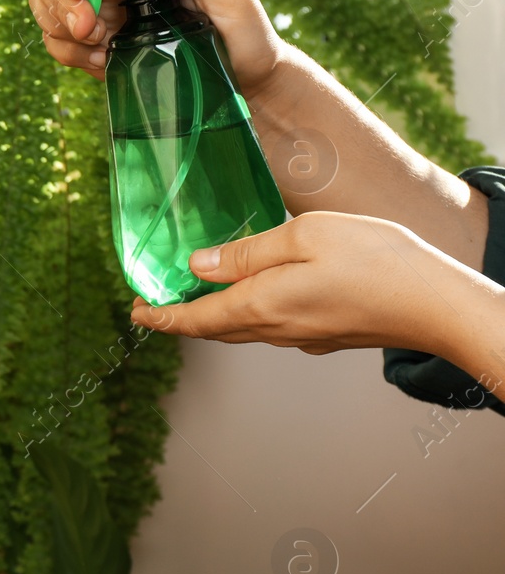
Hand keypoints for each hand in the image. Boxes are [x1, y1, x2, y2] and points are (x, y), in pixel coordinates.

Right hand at [26, 0, 286, 90]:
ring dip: (60, 26)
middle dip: (60, 0)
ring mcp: (103, 16)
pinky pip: (58, 43)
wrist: (243, 85)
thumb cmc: (243, 32)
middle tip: (88, 27)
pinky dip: (67, 52)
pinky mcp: (97, 49)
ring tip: (99, 45)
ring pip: (49, 7)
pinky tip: (100, 60)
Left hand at [129, 211, 491, 357]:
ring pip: (242, 329)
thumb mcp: (303, 235)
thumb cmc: (377, 260)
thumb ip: (247, 251)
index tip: (134, 311)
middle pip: (214, 328)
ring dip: (212, 317)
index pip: (193, 320)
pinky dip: (247, 313)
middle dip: (180, 317)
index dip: (159, 317)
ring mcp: (302, 338)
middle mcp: (275, 330)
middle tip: (153, 304)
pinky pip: (271, 327)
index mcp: (260, 306)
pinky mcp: (326, 336)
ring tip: (193, 298)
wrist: (439, 304)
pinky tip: (252, 295)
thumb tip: (198, 265)